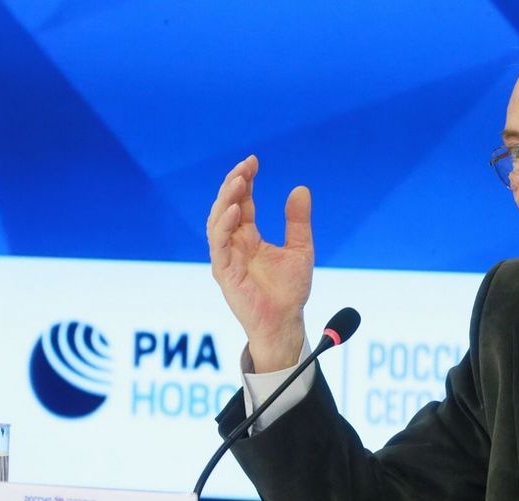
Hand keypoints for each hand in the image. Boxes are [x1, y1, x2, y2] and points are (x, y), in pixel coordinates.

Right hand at [206, 155, 313, 372]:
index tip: (254, 161)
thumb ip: (297, 221)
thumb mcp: (300, 249)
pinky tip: (235, 210)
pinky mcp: (224, 272)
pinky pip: (219, 245)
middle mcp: (234, 243)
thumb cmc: (290, 290)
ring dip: (225, 200)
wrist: (285, 321)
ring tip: (238, 181)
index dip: (245, 180)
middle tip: (245, 166)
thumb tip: (301, 188)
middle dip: (233, 184)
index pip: (242, 201)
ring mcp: (226, 257)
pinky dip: (224, 226)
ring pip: (217, 222)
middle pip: (226, 206)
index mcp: (248, 236)